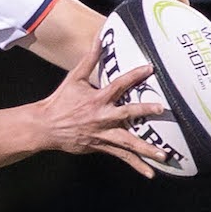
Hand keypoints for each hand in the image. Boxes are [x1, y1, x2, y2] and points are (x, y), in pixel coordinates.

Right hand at [41, 54, 169, 176]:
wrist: (46, 126)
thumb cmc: (61, 100)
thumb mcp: (74, 77)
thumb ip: (90, 58)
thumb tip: (99, 37)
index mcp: (97, 99)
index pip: (118, 84)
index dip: (134, 75)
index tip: (150, 68)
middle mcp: (102, 117)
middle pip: (126, 114)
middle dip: (144, 111)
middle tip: (161, 109)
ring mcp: (103, 134)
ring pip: (128, 142)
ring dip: (147, 149)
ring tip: (165, 155)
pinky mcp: (102, 146)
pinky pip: (123, 157)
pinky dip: (137, 165)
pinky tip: (151, 173)